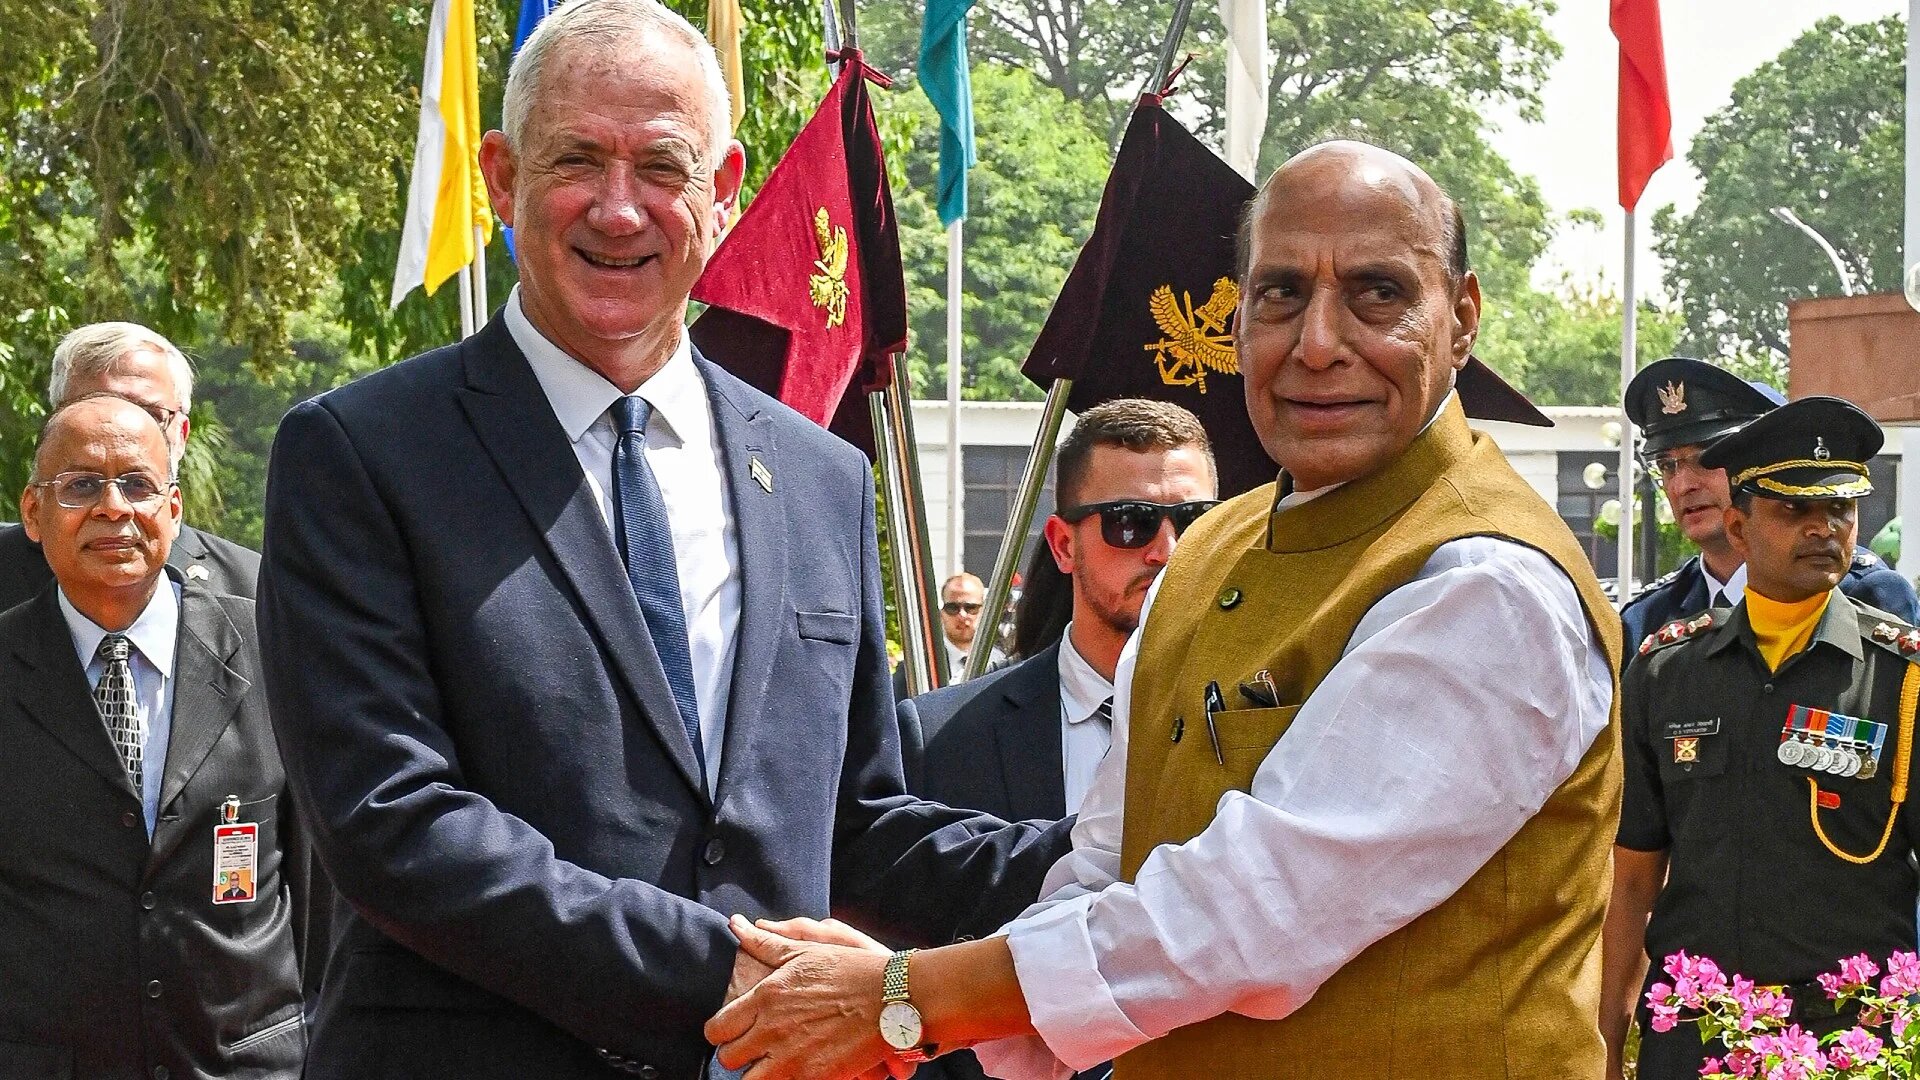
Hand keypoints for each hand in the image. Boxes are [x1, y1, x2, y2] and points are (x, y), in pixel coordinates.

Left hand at [707, 914, 910, 1078]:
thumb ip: (765, 943)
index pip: (717, 1029)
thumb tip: (736, 925)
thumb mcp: (806, 950)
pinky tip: (800, 1069)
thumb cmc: (851, 970)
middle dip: (740, 1055)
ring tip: (776, 1062)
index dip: (722, 1033)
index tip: (736, 1032)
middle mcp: (772, 1029)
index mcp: (765, 997)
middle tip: (758, 1048)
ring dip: (760, 1073)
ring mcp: (791, 1058)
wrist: (894, 998)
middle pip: (729, 1059)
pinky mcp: (813, 1078)